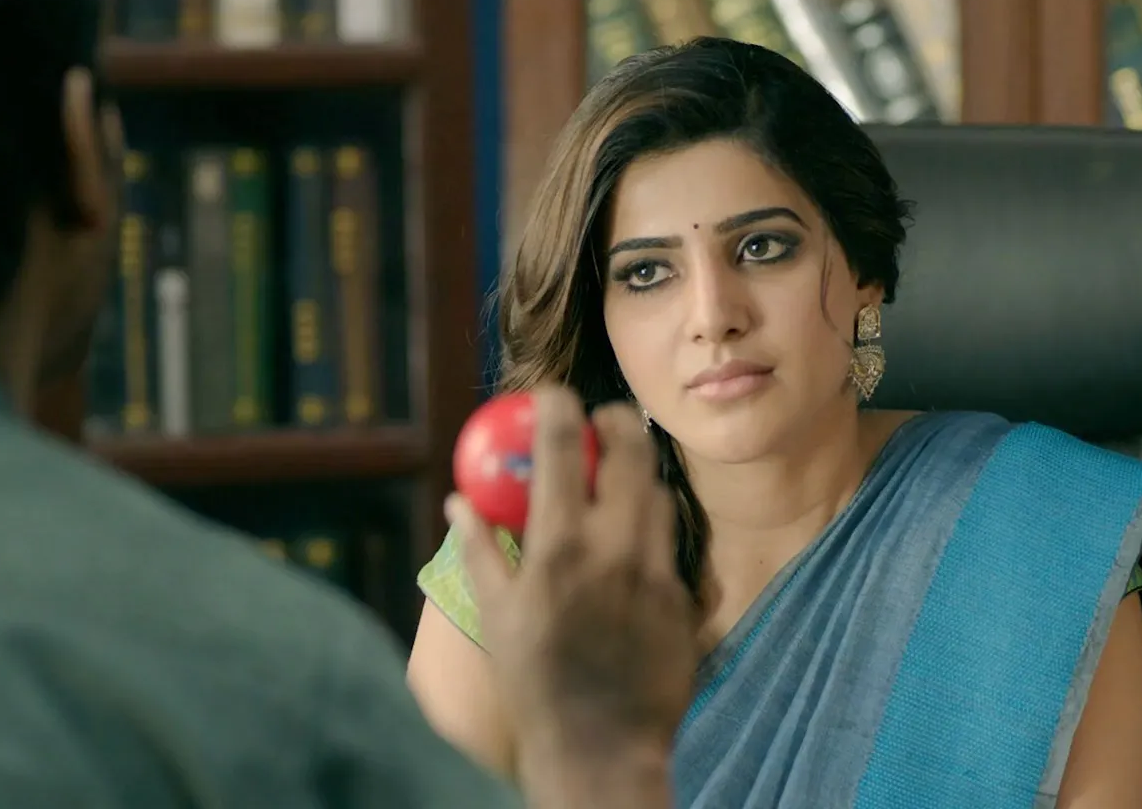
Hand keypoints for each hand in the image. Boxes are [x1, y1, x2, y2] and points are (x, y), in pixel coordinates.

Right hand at [446, 385, 697, 801]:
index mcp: (558, 547)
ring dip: (639, 474)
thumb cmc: (535, 683)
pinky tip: (634, 542)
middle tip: (605, 418)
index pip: (562, 448)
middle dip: (618, 422)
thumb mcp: (496, 615)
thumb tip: (459, 501)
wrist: (601, 747)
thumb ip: (479, 550)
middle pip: (630, 453)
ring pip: (658, 494)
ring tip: (619, 477)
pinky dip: (651, 529)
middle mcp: (613, 549)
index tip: (555, 395)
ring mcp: (655, 573)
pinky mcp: (682, 600)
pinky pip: (669, 545)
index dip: (559, 408)